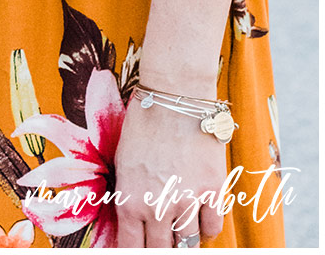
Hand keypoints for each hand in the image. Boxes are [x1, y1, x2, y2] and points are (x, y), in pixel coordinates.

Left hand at [114, 97, 226, 246]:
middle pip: (161, 250)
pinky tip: (200, 219)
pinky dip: (206, 228)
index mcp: (129, 200)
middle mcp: (157, 207)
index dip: (136, 251)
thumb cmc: (142, 124)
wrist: (173, 96)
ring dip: (184, 239)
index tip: (140, 248)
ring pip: (189, 243)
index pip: (132, 247)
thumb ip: (130, 196)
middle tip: (162, 241)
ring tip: (180, 229)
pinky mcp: (212, 191)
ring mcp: (187, 201)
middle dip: (161, 248)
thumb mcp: (124, 162)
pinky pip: (212, 228)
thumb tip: (135, 222)